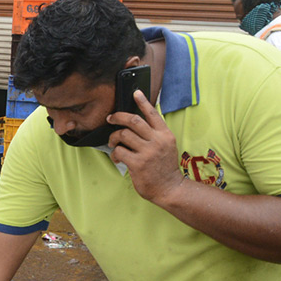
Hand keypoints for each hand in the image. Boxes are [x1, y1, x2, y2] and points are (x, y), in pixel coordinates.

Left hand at [107, 89, 184, 204]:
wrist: (169, 188)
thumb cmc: (164, 167)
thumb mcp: (166, 146)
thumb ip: (155, 134)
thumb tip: (136, 122)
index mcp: (165, 135)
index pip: (153, 114)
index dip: (142, 102)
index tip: (135, 92)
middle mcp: (157, 141)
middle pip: (134, 120)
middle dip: (118, 117)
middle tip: (110, 118)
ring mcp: (148, 152)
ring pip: (123, 135)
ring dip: (114, 138)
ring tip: (113, 143)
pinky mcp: (138, 163)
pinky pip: (119, 151)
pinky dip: (115, 153)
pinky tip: (117, 157)